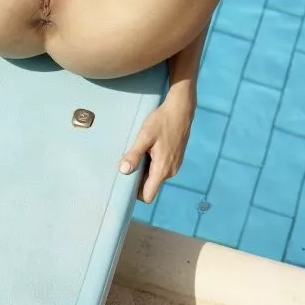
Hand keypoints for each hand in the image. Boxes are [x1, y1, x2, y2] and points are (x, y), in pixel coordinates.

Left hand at [119, 86, 194, 203]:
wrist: (181, 109)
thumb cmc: (162, 121)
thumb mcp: (145, 135)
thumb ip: (135, 154)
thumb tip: (123, 170)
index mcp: (162, 169)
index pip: (148, 196)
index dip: (135, 194)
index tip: (125, 182)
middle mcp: (171, 171)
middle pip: (151, 187)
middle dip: (138, 180)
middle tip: (129, 163)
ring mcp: (175, 165)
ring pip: (156, 177)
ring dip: (145, 171)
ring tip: (139, 153)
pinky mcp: (176, 159)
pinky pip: (161, 169)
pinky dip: (153, 164)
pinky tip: (149, 149)